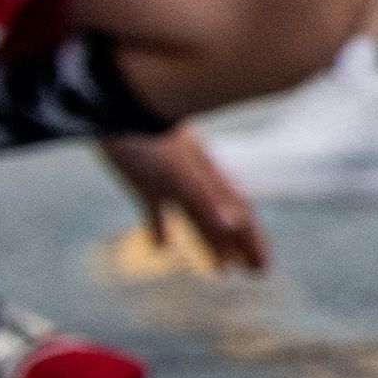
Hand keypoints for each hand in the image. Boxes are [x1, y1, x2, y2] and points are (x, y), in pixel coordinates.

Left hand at [100, 126, 270, 274]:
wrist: (114, 105)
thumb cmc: (149, 140)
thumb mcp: (178, 172)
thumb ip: (204, 198)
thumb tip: (234, 225)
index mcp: (209, 180)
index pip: (238, 216)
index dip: (251, 242)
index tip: (263, 269)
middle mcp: (197, 181)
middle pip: (224, 219)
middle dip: (240, 245)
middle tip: (255, 273)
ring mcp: (171, 181)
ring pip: (197, 217)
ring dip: (210, 241)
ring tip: (220, 267)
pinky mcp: (145, 181)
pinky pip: (158, 210)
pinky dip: (161, 229)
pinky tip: (161, 246)